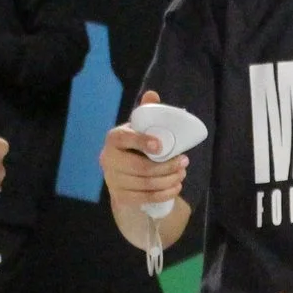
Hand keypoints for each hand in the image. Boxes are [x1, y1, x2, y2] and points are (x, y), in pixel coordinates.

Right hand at [99, 89, 187, 211]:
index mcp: (114, 139)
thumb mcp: (140, 129)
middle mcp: (108, 159)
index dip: (141, 142)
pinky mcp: (121, 197)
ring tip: (182, 174)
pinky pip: (146, 198)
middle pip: (139, 167)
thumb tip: (152, 94)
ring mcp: (113, 180)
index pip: (124, 138)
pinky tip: (176, 187)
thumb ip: (146, 112)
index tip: (161, 146)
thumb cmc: (135, 147)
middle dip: (166, 166)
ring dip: (169, 179)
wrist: (123, 176)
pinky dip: (164, 193)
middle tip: (184, 162)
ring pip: (146, 183)